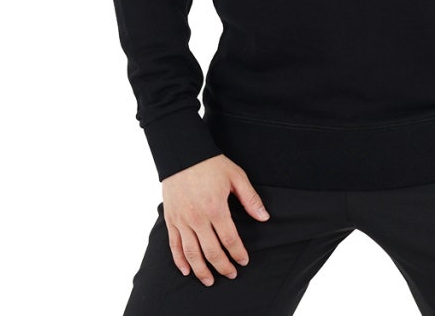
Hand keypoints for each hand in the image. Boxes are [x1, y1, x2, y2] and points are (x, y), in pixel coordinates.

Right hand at [162, 154, 270, 285]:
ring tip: (209, 280)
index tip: (244, 261)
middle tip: (231, 274)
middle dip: (222, 266)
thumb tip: (264, 217)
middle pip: (211, 251)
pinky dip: (179, 261)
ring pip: (191, 253)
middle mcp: (197, 218)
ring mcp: (182, 220)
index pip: (229, 239)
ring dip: (201, 270)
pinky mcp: (171, 219)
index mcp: (216, 207)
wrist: (183, 154)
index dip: (238, 253)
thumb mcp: (236, 177)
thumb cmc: (211, 164)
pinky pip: (174, 245)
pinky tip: (187, 270)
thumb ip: (250, 199)